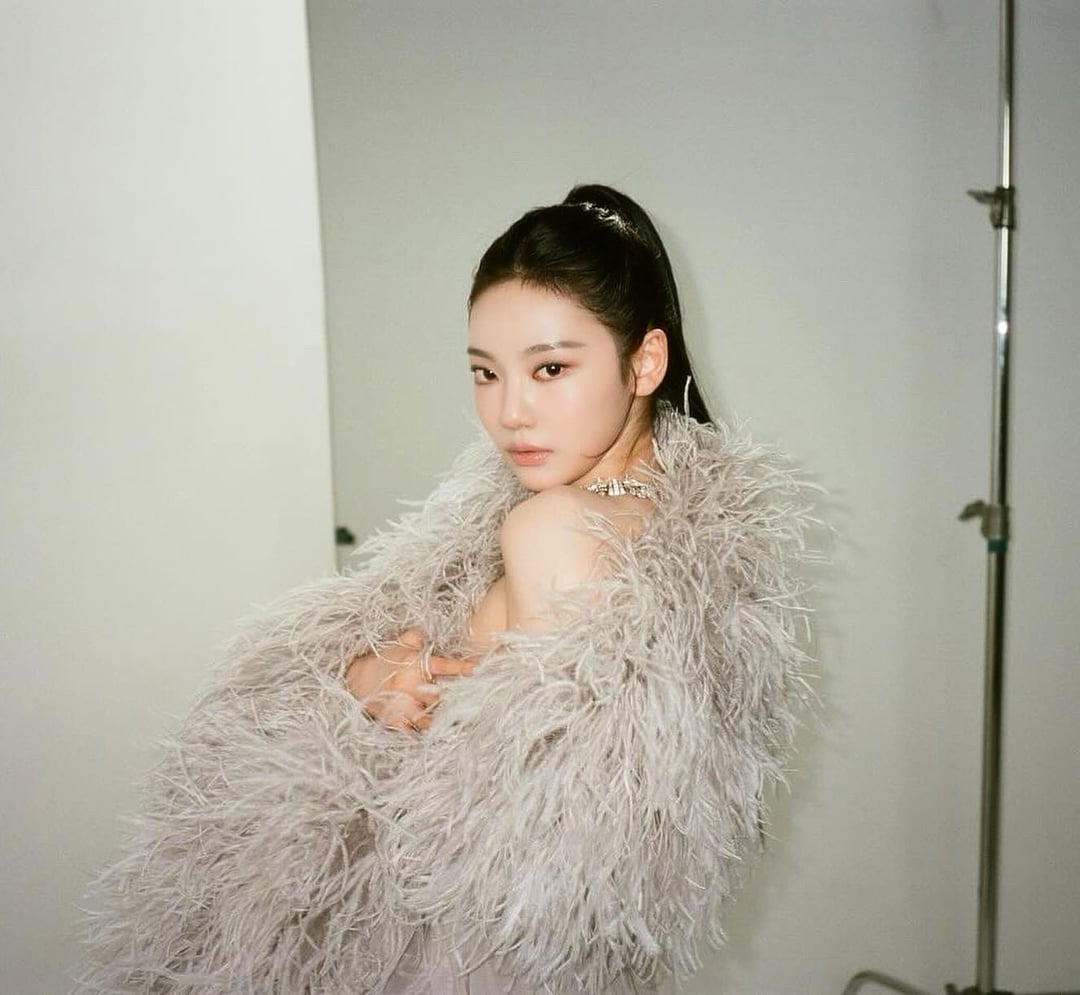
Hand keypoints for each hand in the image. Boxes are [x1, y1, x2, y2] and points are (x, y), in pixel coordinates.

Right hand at [345, 629, 475, 731]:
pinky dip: (422, 737)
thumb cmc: (382, 659)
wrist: (354, 677)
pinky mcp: (394, 719)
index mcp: (416, 664)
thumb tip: (426, 632)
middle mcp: (412, 685)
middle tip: (480, 706)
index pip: (446, 666)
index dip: (465, 668)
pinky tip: (437, 741)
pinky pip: (410, 731)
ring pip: (429, 717)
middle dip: (459, 701)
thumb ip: (415, 637)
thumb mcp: (399, 643)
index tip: (481, 671)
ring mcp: (403, 704)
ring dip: (445, 722)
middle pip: (442, 695)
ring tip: (464, 728)